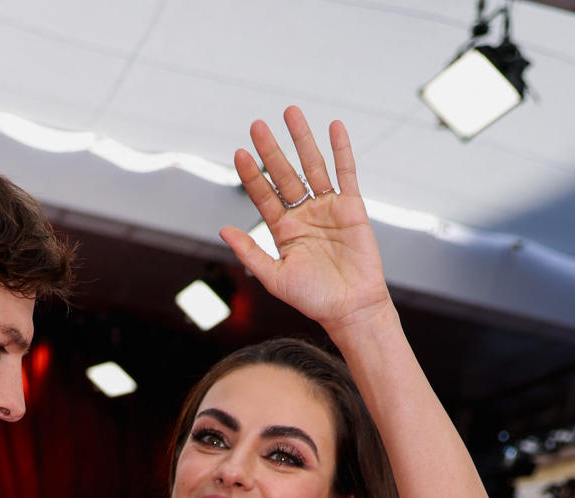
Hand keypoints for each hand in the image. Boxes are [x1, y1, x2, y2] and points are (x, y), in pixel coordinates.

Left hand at [220, 110, 389, 336]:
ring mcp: (328, 207)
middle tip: (257, 125)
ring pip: (313, 166)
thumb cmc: (314, 299)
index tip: (239, 153)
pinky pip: (346, 172)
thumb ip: (250, 252)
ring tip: (290, 112)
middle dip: (271, 150)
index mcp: (284, 230)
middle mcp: (304, 214)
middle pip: (285, 174)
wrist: (350, 308)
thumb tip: (223, 230)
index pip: (264, 195)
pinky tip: (333, 126)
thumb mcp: (275, 277)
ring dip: (302, 139)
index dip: (252, 175)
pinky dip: (341, 149)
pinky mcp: (352, 206)